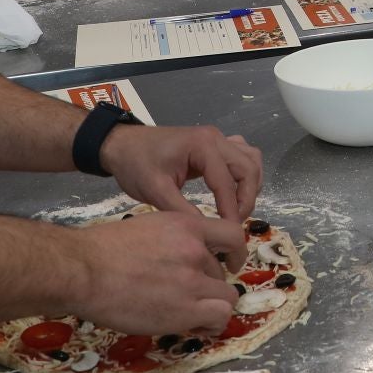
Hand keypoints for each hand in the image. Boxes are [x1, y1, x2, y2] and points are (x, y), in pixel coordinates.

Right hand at [69, 210, 241, 335]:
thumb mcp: (147, 228)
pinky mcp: (186, 309)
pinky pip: (218, 318)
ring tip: (193, 315)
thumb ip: (172, 241)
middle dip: (208, 286)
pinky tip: (194, 325)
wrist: (84, 270)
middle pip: (222, 273)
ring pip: (227, 298)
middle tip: (185, 298)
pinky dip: (211, 324)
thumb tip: (181, 259)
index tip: (229, 263)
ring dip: (213, 307)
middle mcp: (195, 250)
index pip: (232, 235)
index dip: (234, 253)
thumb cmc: (103, 250)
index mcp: (186, 226)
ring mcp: (192, 280)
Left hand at [100, 123, 264, 268]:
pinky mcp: (214, 144)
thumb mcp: (156, 191)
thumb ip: (184, 212)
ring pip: (251, 159)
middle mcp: (215, 138)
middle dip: (246, 198)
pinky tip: (234, 191)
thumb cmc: (136, 165)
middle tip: (233, 223)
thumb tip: (209, 232)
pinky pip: (242, 155)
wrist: (121, 145)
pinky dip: (245, 174)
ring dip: (250, 185)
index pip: (227, 181)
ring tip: (236, 210)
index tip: (230, 233)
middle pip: (248, 168)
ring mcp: (217, 138)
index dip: (231, 209)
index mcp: (202, 146)